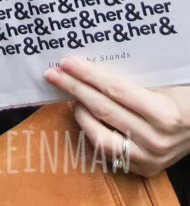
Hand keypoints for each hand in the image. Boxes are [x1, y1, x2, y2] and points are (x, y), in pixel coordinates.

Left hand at [45, 56, 189, 175]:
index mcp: (163, 113)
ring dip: (79, 112)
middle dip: (74, 88)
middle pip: (103, 110)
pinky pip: (108, 151)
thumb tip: (90, 63)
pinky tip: (84, 115)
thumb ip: (132, 77)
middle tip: (53, 74)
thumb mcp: (162, 82)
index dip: (88, 75)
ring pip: (100, 136)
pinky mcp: (142, 169)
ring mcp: (148, 158)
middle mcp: (155, 139)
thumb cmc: (180, 96)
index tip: (67, 62)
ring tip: (70, 95)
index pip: (115, 90)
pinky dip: (92, 132)